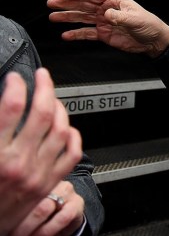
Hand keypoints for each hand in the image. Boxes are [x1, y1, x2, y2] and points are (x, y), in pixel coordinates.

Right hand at [0, 70, 81, 234]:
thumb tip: (3, 104)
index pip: (10, 108)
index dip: (15, 86)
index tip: (15, 78)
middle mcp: (20, 163)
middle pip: (41, 114)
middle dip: (44, 88)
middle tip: (42, 76)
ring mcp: (39, 173)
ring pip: (60, 129)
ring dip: (59, 107)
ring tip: (52, 97)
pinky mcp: (50, 182)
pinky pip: (72, 153)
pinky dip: (72, 135)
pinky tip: (66, 126)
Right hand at [48, 0, 168, 57]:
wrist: (154, 41)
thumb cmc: (149, 25)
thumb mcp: (136, 18)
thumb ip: (119, 16)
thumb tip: (106, 14)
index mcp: (114, 1)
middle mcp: (107, 9)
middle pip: (83, 4)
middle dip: (67, 3)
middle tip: (52, 3)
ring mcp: (104, 22)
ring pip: (82, 17)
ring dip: (68, 17)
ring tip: (53, 17)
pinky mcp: (104, 34)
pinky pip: (87, 33)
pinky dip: (76, 34)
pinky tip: (66, 34)